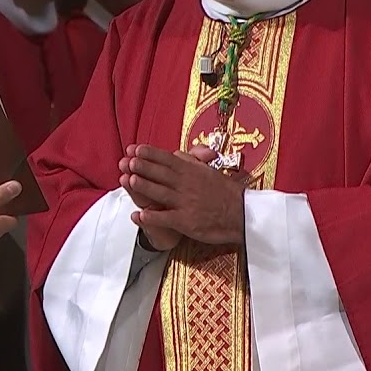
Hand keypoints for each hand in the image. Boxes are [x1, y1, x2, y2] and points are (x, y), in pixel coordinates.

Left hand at [121, 144, 245, 245]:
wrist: (243, 215)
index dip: (150, 154)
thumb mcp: (210, 171)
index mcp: (193, 171)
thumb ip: (192, 162)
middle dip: (142, 167)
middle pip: (160, 174)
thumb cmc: (227, 194)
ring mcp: (185, 203)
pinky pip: (165, 218)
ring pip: (160, 193)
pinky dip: (151, 217)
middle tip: (126, 161)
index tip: (135, 149)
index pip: (167, 159)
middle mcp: (187, 185)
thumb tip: (176, 154)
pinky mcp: (186, 221)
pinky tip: (138, 215)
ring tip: (129, 180)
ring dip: (143, 187)